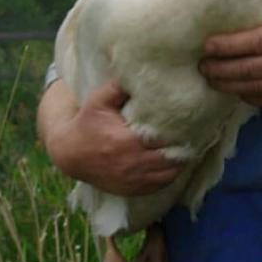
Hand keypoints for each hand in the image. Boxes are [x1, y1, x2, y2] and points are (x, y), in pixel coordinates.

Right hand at [45, 80, 183, 195]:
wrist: (70, 154)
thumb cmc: (87, 123)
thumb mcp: (98, 101)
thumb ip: (118, 86)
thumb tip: (139, 72)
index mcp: (128, 140)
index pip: (166, 138)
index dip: (180, 131)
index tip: (188, 122)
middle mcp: (133, 163)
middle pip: (172, 158)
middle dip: (183, 147)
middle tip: (192, 135)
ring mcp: (133, 179)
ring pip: (170, 174)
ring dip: (179, 162)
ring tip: (185, 148)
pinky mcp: (132, 189)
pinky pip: (160, 185)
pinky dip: (169, 175)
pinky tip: (172, 163)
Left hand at [198, 0, 261, 106]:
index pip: (252, 43)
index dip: (226, 46)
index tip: (207, 45)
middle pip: (245, 69)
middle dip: (219, 69)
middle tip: (199, 65)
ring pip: (251, 87)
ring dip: (227, 85)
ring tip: (210, 79)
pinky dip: (246, 97)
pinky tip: (234, 91)